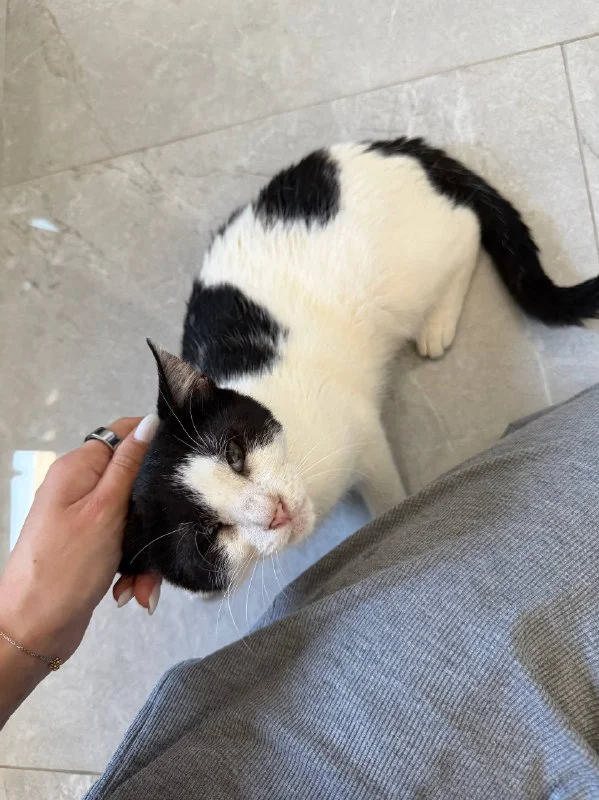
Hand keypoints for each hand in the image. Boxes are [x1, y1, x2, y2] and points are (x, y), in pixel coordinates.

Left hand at [0, 415, 160, 665]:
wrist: (34, 630)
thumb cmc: (68, 565)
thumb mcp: (106, 510)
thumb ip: (129, 465)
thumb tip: (149, 421)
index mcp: (79, 468)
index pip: (123, 433)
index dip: (155, 442)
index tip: (183, 466)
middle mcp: (80, 487)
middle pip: (134, 481)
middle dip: (154, 512)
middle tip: (164, 537)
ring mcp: (84, 517)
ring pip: (134, 519)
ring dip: (144, 550)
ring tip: (143, 583)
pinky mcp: (90, 545)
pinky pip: (124, 545)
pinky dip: (132, 567)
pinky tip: (131, 591)